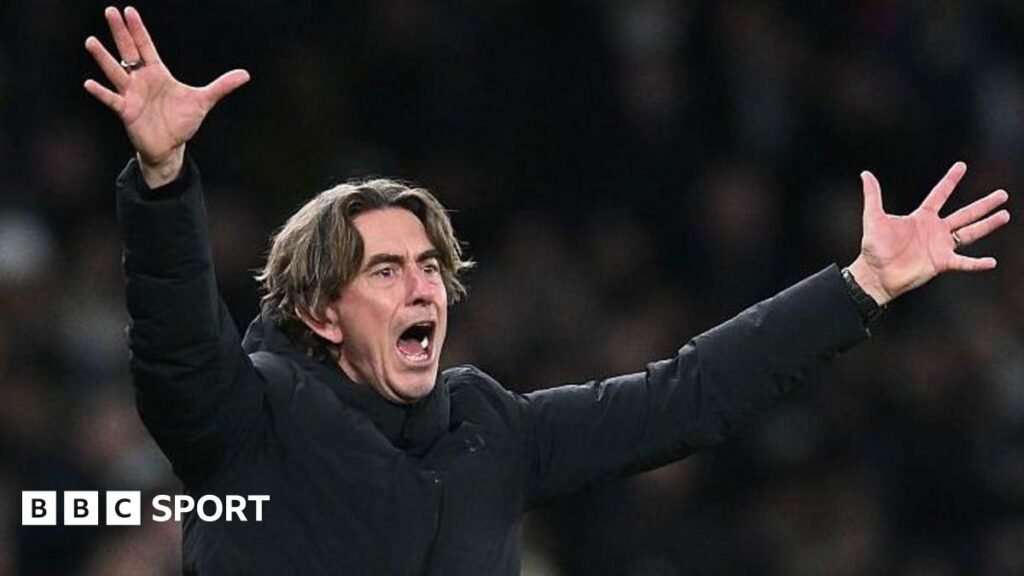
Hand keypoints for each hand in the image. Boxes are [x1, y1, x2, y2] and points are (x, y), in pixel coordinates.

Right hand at [84, 6, 249, 186]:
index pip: (146, 47)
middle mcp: (141, 80)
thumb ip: (222, 86)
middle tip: (109, 12)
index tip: (129, 11)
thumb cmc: (182, 121)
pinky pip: (112, 99)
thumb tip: (245, 74)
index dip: (138, 30)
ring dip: (104, 58)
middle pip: (128, 52)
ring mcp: (131, 94)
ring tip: (91, 42)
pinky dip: (101, 92)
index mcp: (157, 73)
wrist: (170, 146)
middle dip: (120, 33)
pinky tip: (89, 83)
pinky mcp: (126, 111)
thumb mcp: (204, 100)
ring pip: (115, 72)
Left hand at [847, 162, 1009, 305]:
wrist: (875, 274)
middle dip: (984, 204)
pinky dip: (976, 263)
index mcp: (921, 217)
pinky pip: (963, 262)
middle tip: (1003, 194)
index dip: (950, 181)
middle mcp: (935, 230)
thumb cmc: (873, 247)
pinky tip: (991, 262)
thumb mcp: (873, 217)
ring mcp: (940, 246)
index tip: (962, 166)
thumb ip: (873, 196)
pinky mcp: (941, 263)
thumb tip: (865, 174)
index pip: (939, 194)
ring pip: (970, 233)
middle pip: (965, 213)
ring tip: (1005, 215)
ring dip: (987, 225)